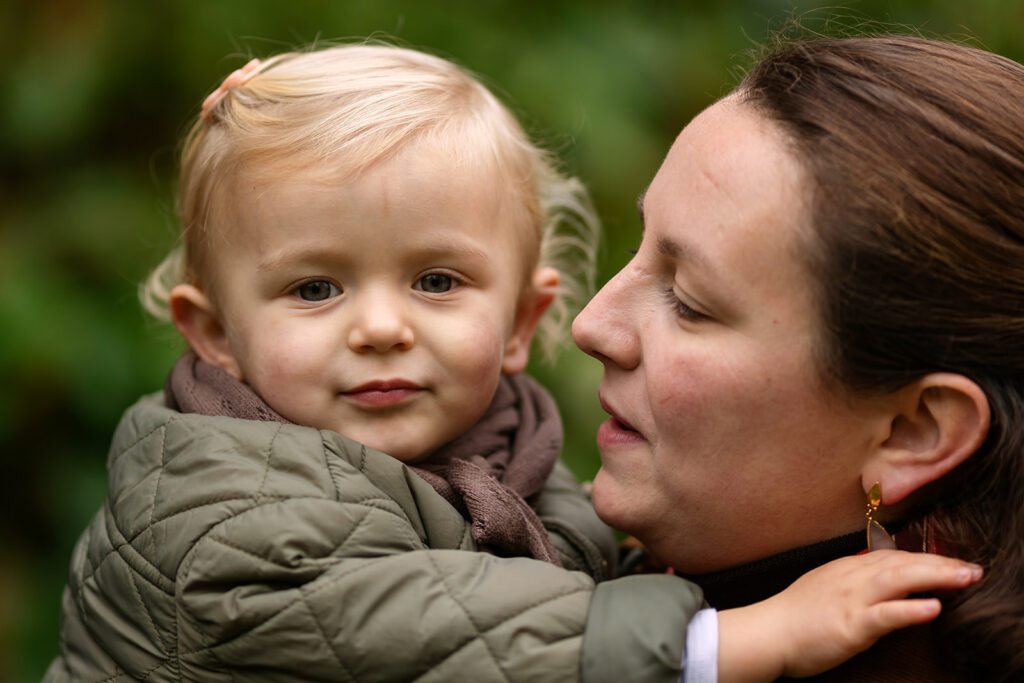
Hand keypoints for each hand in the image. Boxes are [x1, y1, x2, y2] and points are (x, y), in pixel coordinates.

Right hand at [716, 551, 982, 681]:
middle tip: (973, 568)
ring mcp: (851, 599)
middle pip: (902, 562)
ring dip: (937, 576)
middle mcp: (851, 577)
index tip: (951, 561)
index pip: (892, 556)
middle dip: (941, 563)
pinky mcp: (850, 624)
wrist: (767, 632)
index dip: (924, 557)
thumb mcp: (823, 586)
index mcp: (844, 568)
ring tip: (966, 577)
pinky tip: (933, 607)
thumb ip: (849, 578)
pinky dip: (911, 609)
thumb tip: (872, 571)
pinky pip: (885, 614)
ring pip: (900, 579)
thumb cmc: (792, 616)